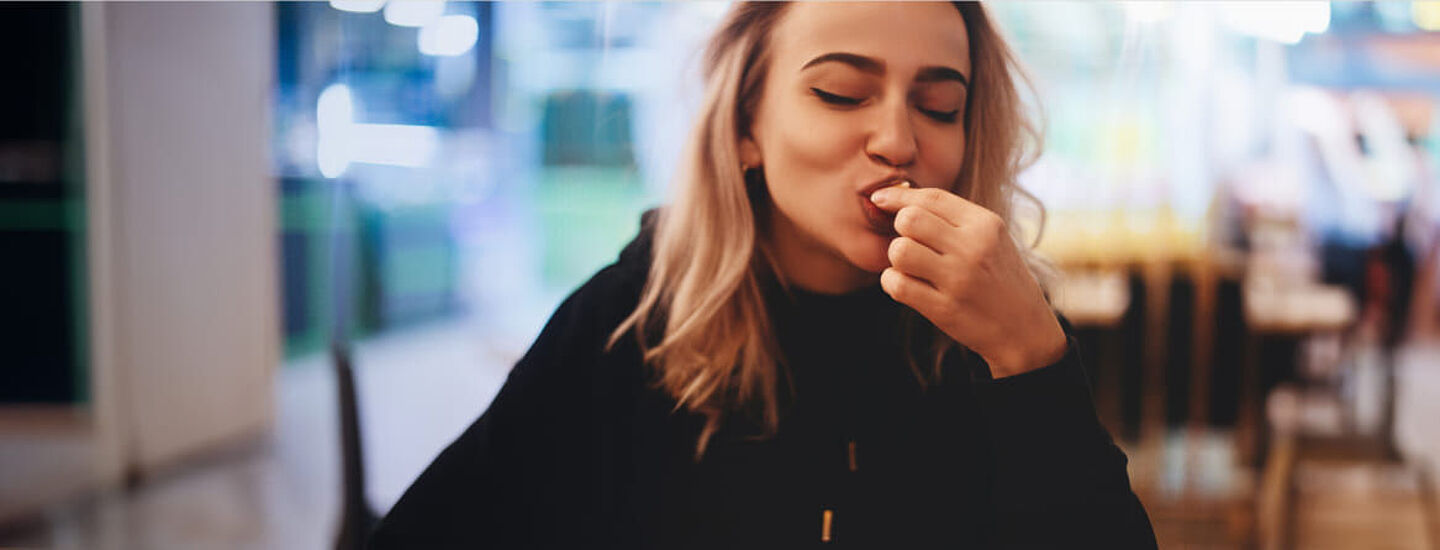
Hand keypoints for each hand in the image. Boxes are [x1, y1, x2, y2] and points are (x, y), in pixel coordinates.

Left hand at [869, 185, 1065, 377]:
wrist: (1025, 330)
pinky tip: (906, 284)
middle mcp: (973, 248)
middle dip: (900, 229)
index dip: (898, 195)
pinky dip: (892, 282)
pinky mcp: (944, 308)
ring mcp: (958, 279)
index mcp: (986, 224)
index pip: (931, 197)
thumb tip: (901, 198)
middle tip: (910, 242)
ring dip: (896, 258)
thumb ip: (955, 219)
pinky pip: (897, 284)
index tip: (880, 199)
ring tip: (911, 266)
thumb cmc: (1000, 278)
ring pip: (899, 250)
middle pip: (910, 220)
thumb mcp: (992, 239)